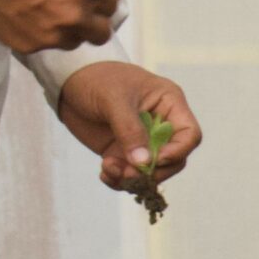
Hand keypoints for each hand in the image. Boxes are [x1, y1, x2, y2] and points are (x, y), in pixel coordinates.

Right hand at [0, 0, 120, 51]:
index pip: (113, 4)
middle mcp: (78, 13)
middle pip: (102, 31)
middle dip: (91, 21)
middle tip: (72, 10)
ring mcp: (56, 33)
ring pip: (77, 41)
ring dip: (69, 30)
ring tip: (48, 12)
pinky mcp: (34, 45)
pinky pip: (50, 46)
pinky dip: (44, 35)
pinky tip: (30, 17)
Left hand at [55, 63, 203, 192]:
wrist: (68, 80)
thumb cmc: (96, 78)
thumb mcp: (113, 99)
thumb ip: (129, 129)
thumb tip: (143, 162)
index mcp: (169, 105)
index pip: (190, 134)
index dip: (178, 151)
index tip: (155, 159)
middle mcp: (161, 125)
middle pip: (174, 159)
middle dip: (152, 170)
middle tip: (129, 173)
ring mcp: (143, 141)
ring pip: (152, 171)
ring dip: (133, 178)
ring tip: (110, 170)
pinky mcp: (124, 152)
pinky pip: (130, 174)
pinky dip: (119, 180)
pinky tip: (105, 173)